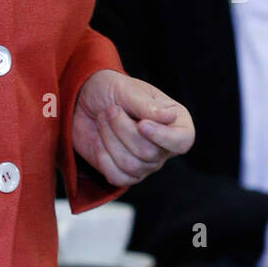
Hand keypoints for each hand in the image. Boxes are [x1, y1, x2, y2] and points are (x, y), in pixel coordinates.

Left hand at [72, 69, 194, 186]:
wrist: (84, 101)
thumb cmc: (110, 90)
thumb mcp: (127, 89)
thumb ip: (146, 105)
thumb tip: (170, 117)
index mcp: (175, 120)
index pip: (183, 140)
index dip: (163, 137)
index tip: (141, 124)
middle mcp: (165, 146)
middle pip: (149, 153)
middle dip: (123, 129)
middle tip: (111, 109)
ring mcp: (147, 163)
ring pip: (132, 165)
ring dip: (110, 139)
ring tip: (103, 119)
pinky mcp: (127, 174)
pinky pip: (118, 177)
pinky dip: (103, 157)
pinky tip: (99, 141)